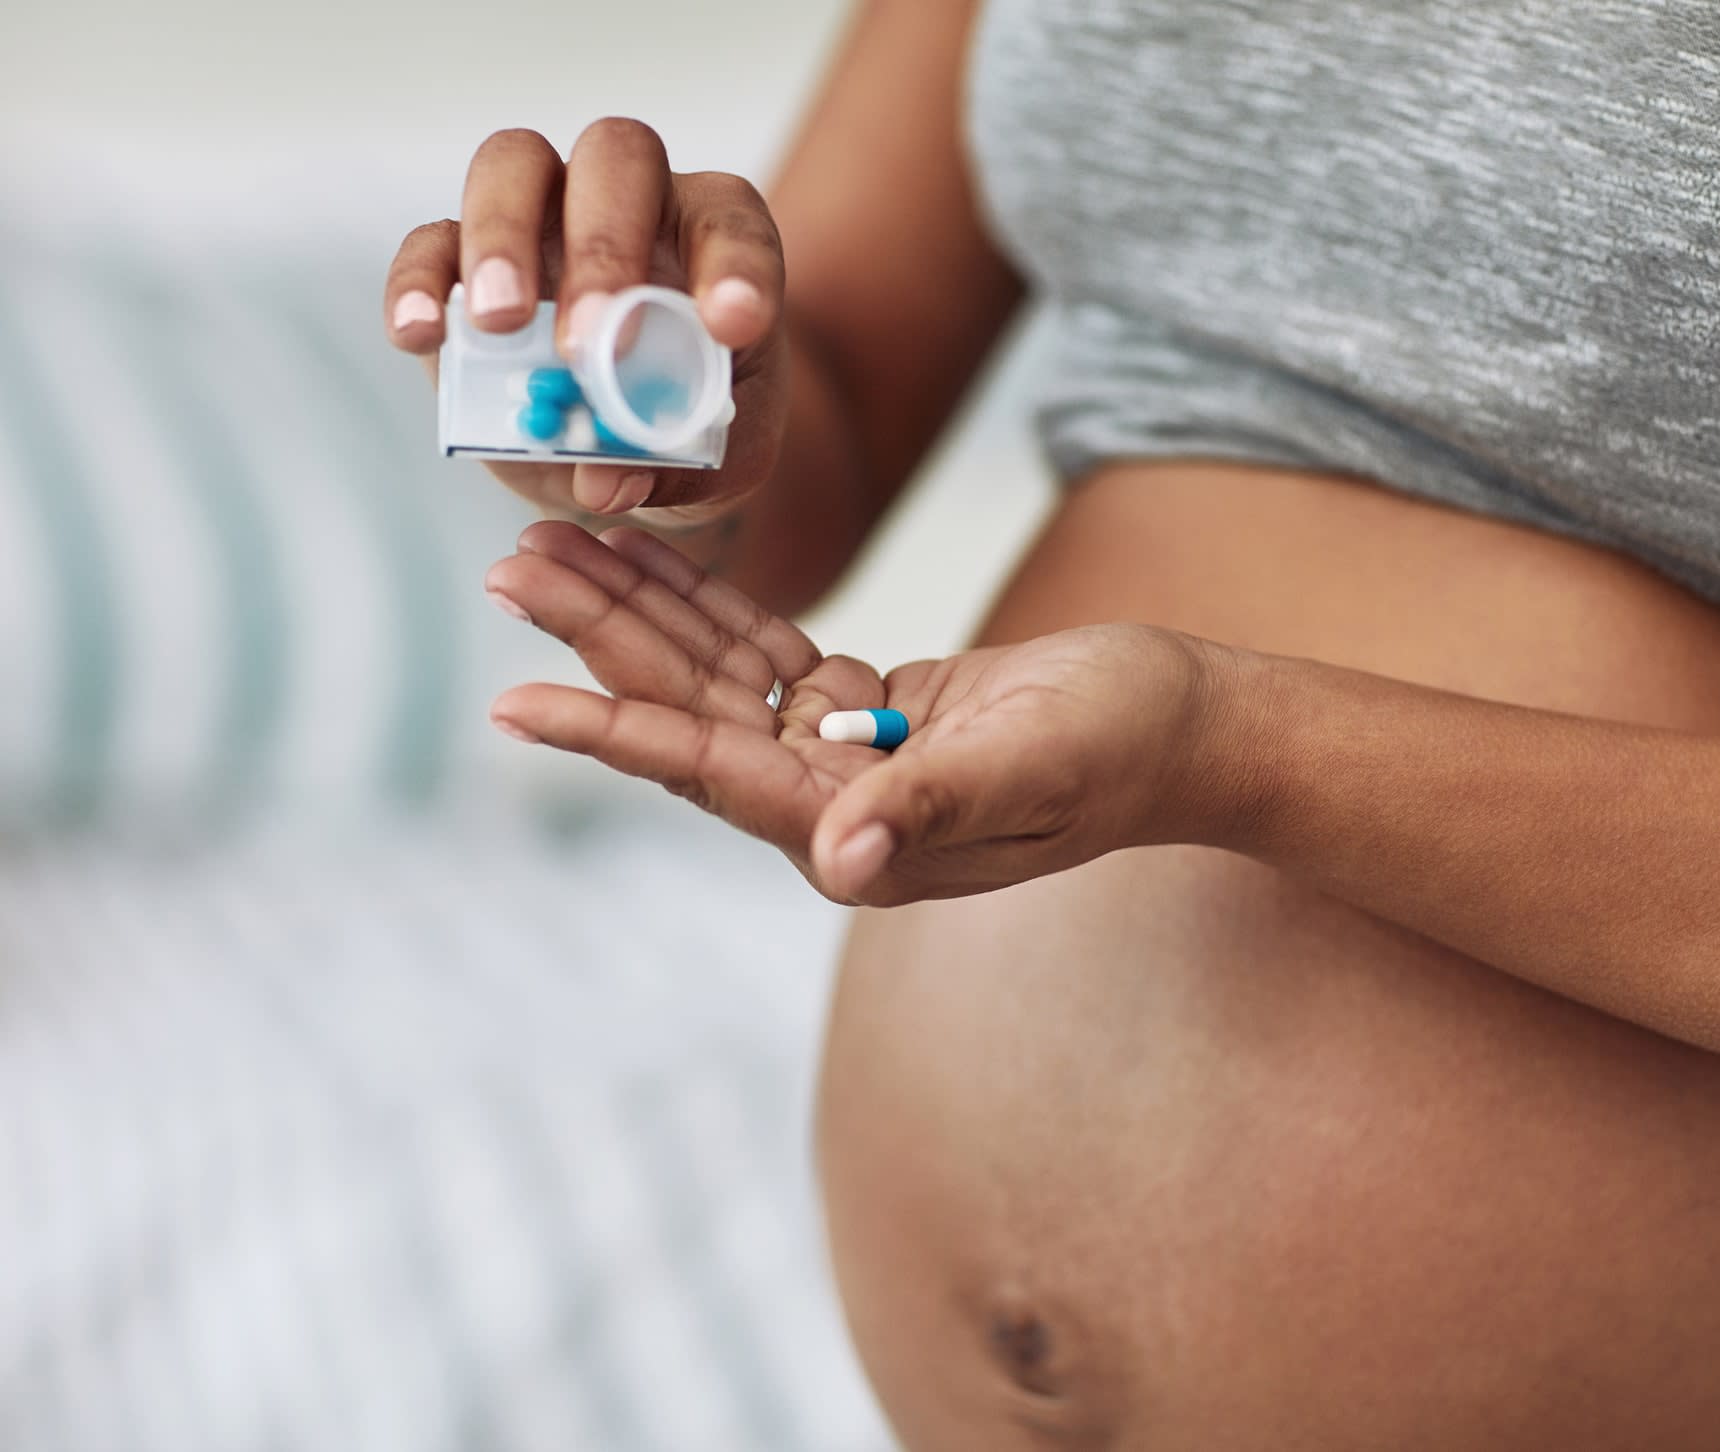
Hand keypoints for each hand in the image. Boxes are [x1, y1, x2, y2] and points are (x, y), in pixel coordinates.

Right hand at [385, 118, 786, 524]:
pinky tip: (419, 336)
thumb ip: (680, 466)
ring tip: (499, 325)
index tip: (730, 328)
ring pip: (514, 165)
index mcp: (712, 236)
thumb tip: (606, 482)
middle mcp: (631, 201)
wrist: (631, 443)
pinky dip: (418, 281)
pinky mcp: (465, 257)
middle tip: (588, 344)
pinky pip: (432, 240)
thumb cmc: (692, 425)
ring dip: (501, 238)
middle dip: (603, 245)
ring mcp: (542, 216)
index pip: (731, 222)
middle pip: (615, 157)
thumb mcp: (718, 459)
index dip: (733, 266)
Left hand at [483, 522, 1237, 903]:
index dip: (614, 734)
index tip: (513, 702)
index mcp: (862, 835)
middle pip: (692, 716)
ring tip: (551, 550)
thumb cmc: (1129, 746)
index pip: (713, 774)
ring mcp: (850, 760)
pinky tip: (653, 559)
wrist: (1191, 729)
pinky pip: (769, 656)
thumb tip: (838, 863)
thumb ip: (937, 809)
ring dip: (638, 616)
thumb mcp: (1039, 763)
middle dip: (600, 645)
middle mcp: (836, 808)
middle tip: (509, 568)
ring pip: (718, 681)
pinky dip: (711, 608)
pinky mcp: (874, 712)